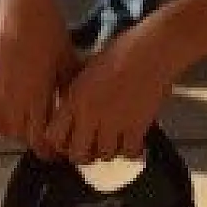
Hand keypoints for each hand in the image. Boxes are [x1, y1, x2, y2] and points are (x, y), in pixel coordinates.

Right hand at [0, 0, 78, 153]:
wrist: (20, 6)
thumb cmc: (49, 32)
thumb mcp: (67, 62)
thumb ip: (68, 93)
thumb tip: (76, 116)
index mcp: (34, 98)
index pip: (39, 140)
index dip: (48, 149)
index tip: (55, 150)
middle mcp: (8, 99)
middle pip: (20, 136)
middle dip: (33, 138)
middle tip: (43, 136)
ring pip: (0, 128)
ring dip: (13, 131)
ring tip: (25, 124)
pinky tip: (3, 116)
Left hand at [44, 20, 180, 164]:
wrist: (153, 50)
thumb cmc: (123, 50)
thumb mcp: (90, 67)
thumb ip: (78, 92)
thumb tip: (72, 109)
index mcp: (75, 97)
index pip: (53, 136)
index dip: (59, 143)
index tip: (68, 140)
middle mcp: (90, 114)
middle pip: (77, 154)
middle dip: (83, 154)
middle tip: (91, 146)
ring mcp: (113, 123)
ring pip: (104, 155)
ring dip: (108, 151)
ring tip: (114, 141)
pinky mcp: (136, 127)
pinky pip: (129, 153)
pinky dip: (131, 151)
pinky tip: (133, 142)